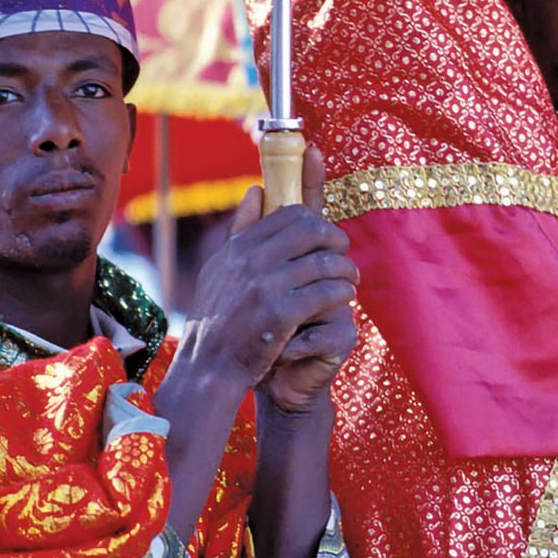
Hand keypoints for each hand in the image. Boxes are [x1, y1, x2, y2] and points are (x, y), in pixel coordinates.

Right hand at [179, 144, 358, 406]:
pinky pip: (326, 291)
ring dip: (344, 269)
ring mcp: (266, 287)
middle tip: (343, 254)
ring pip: (324, 261)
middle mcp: (251, 261)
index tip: (325, 236)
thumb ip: (241, 229)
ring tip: (349, 279)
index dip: (316, 221)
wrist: (208, 368)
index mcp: (239, 247)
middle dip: (336, 239)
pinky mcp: (281, 314)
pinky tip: (344, 298)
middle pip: (312, 230)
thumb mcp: (219, 269)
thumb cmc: (217, 319)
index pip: (290, 213)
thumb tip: (257, 189)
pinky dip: (341, 292)